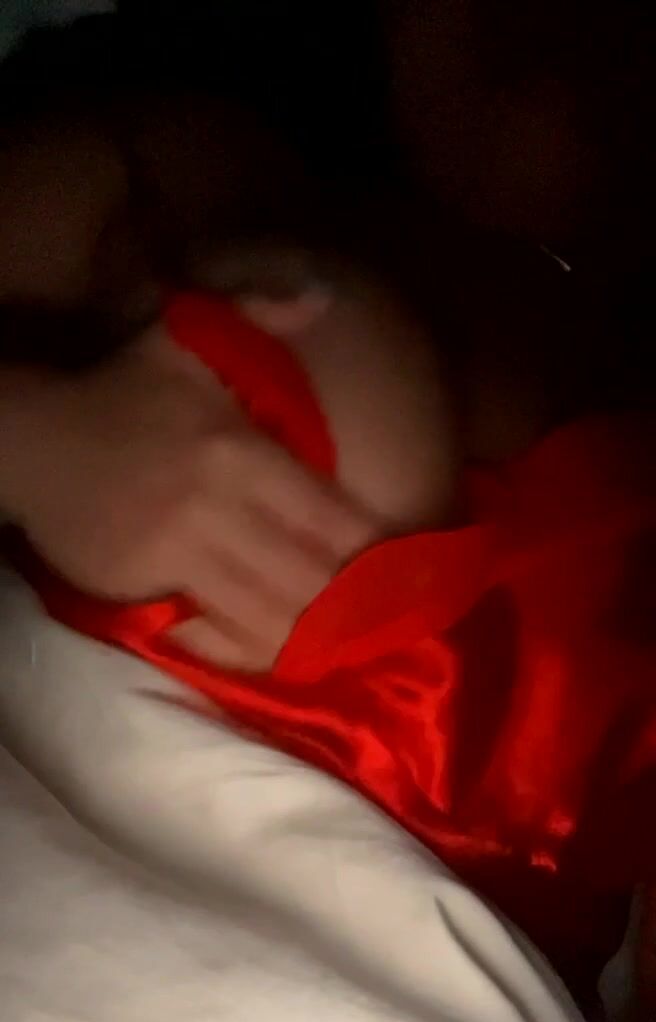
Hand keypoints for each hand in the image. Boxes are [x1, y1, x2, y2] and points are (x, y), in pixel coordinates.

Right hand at [1, 327, 380, 668]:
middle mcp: (217, 507)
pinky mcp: (146, 587)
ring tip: (350, 647)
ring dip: (313, 636)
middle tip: (390, 624)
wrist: (31, 441)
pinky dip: (255, 645)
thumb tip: (323, 296)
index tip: (410, 575)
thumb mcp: (185, 337)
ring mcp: (179, 553)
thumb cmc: (121, 392)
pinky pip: (215, 629)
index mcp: (240, 451)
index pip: (330, 516)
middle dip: (356, 607)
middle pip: (309, 576)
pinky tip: (285, 654)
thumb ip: (258, 312)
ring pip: (267, 613)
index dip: (376, 554)